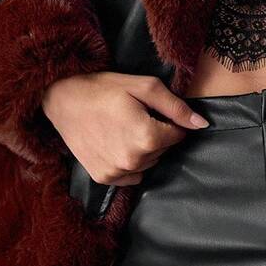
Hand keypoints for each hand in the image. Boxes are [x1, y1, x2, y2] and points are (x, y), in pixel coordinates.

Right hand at [41, 71, 209, 186]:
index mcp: (147, 138)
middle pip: (163, 150)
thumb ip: (177, 108)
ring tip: (122, 127)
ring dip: (143, 148)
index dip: (168, 120)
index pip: (178, 135)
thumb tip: (202, 124)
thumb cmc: (104, 89)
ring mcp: (117, 172)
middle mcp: (133, 161)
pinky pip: (132, 174)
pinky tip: (115, 143)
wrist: (62, 99)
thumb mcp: (144, 87)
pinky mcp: (104, 178)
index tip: (150, 110)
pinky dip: (130, 161)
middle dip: (156, 133)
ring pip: (149, 163)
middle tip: (134, 115)